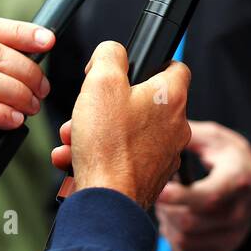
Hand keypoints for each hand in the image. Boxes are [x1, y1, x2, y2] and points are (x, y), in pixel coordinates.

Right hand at [51, 41, 189, 208]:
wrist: (108, 199)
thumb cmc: (109, 145)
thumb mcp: (101, 82)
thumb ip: (109, 54)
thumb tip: (112, 51)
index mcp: (171, 97)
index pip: (175, 66)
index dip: (153, 62)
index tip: (132, 69)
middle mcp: (175, 125)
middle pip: (143, 101)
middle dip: (108, 104)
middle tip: (88, 109)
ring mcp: (165, 153)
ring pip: (129, 130)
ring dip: (99, 130)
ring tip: (74, 137)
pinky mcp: (150, 175)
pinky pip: (124, 156)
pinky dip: (101, 154)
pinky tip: (75, 157)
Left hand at [155, 120, 250, 250]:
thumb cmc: (228, 155)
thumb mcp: (214, 137)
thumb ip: (187, 135)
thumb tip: (156, 127)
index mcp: (238, 180)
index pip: (209, 196)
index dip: (180, 196)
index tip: (157, 189)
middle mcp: (240, 212)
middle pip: (190, 221)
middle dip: (165, 207)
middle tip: (159, 189)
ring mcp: (233, 234)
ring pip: (184, 238)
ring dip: (166, 221)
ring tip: (167, 202)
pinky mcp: (224, 247)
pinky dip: (171, 236)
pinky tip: (174, 217)